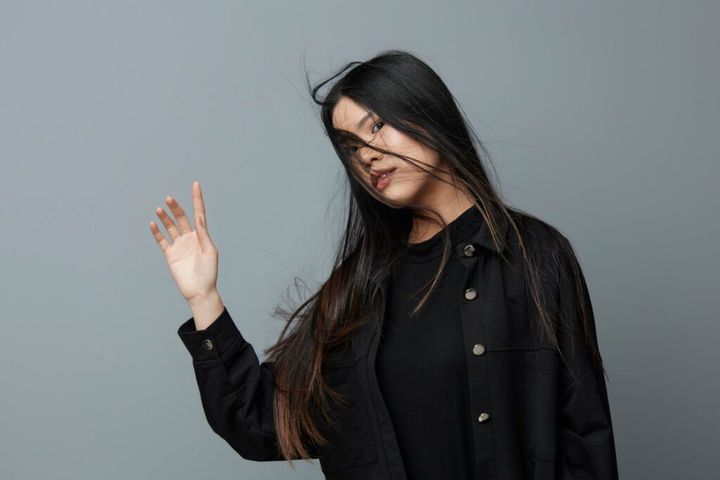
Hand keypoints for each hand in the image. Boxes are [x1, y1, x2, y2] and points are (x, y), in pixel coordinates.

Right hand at [150, 181, 218, 302]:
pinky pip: (162, 240)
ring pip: (170, 227)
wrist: (199, 291)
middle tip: (169, 199)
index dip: (197, 199)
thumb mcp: (209, 251)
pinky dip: (157, 232)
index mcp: (202, 236)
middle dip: (175, 208)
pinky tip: (153, 223)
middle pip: (182, 218)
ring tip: (159, 209)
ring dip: (165, 217)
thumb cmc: (209, 272)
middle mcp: (190, 238)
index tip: (196, 184)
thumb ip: (203, 234)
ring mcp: (179, 245)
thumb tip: (198, 217)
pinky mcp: (170, 254)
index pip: (199, 213)